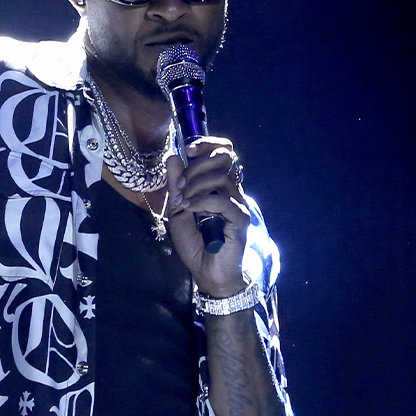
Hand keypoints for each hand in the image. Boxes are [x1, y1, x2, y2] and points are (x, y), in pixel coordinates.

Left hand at [164, 135, 249, 295]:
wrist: (206, 272)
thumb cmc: (195, 243)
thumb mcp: (177, 210)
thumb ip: (176, 185)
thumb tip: (174, 156)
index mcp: (218, 185)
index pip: (223, 151)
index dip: (208, 144)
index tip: (188, 150)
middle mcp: (232, 190)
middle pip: (224, 158)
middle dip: (197, 165)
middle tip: (180, 186)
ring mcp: (238, 204)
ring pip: (222, 178)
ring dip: (196, 186)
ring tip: (183, 203)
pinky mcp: (241, 219)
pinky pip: (224, 201)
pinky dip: (202, 202)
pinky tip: (190, 209)